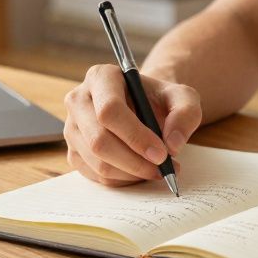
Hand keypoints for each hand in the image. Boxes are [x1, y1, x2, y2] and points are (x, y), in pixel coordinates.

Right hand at [63, 64, 201, 186]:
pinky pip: (96, 176)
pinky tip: (140, 171)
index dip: (135, 136)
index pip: (109, 110)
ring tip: (156, 170)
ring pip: (97, 162)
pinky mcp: (73, 152)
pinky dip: (123, 180)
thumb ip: (185, 114)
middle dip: (134, 161)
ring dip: (131, 174)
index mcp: (101, 77)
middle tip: (162, 168)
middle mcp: (79, 100)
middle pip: (99, 140)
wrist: (145, 108)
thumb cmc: (160, 100)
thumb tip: (172, 143)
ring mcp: (72, 128)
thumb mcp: (183, 98)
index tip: (161, 153)